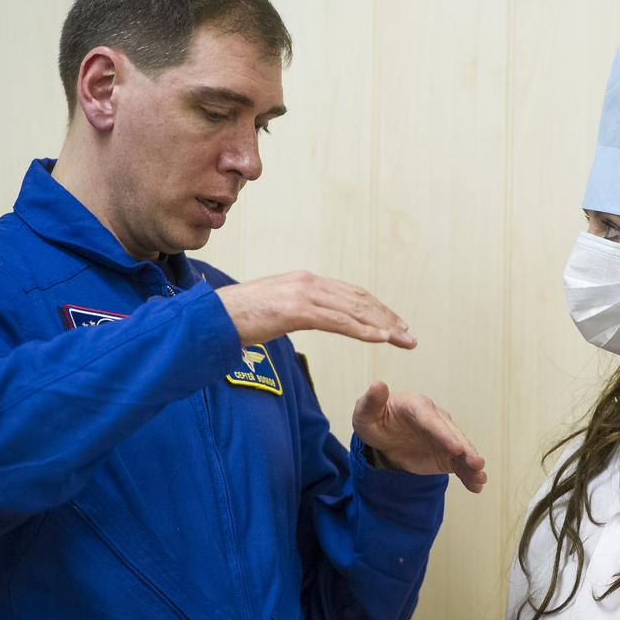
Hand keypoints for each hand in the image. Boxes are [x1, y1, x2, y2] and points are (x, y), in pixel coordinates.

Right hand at [216, 271, 414, 347]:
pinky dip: (364, 330)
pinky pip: (338, 322)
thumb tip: (302, 319)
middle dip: (388, 317)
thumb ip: (293, 311)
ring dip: (384, 326)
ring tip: (404, 339)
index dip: (376, 308)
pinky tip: (381, 339)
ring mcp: (303, 294)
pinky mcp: (296, 310)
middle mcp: (308, 282)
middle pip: (359, 299)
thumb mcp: (273, 310)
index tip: (394, 323)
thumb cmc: (236, 318)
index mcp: (304, 280)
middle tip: (409, 334)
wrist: (210, 318)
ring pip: (355, 310)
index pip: (350, 293)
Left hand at [352, 381, 486, 492]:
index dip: (444, 434)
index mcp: (418, 406)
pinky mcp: (446, 454)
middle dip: (465, 449)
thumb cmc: (375, 419)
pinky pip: (459, 464)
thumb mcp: (366, 412)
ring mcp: (443, 438)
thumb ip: (371, 401)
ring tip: (481, 478)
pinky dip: (468, 474)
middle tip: (477, 463)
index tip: (456, 448)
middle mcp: (436, 420)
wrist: (384, 434)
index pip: (432, 420)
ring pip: (461, 450)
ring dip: (471, 463)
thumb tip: (378, 384)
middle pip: (453, 435)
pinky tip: (477, 486)